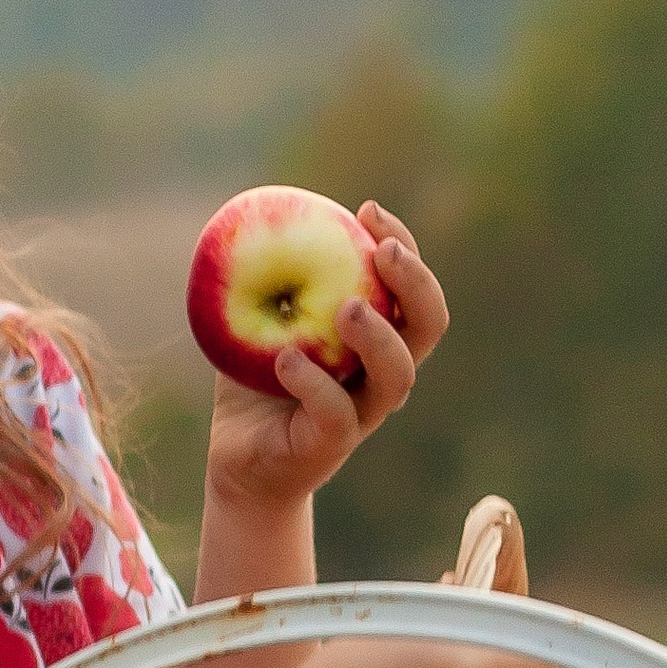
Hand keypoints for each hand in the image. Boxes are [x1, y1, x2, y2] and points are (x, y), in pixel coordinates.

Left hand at [200, 209, 449, 514]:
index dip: (402, 245)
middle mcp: (381, 373)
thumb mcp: (254, 317)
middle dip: (415, 283)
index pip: (410, 286)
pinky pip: (337, 414)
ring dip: (378, 337)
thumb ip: (264, 273)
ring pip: (397, 376)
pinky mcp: (330, 446)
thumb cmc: (254, 381)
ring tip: (347, 308)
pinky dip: (314, 384)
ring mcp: (362, 413)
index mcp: (378, 336)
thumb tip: (256, 207)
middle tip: (381, 253)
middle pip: (428, 326)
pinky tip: (286, 359)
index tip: (367, 211)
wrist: (238, 461)